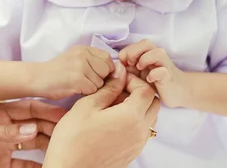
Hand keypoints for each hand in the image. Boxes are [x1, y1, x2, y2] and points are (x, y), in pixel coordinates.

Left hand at [0, 100, 65, 167]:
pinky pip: (24, 166)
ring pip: (32, 146)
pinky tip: (50, 166)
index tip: (67, 115)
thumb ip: (4, 132)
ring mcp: (2, 148)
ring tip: (65, 149)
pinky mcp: (0, 166)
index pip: (28, 108)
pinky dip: (37, 167)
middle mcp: (3, 128)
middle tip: (72, 133)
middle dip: (53, 129)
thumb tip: (34, 128)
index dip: (48, 111)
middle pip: (34, 127)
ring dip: (48, 148)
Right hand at [34, 46, 115, 99]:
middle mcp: (84, 55)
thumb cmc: (57, 72)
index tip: (97, 76)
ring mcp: (81, 66)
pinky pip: (93, 90)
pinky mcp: (78, 80)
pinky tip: (76, 90)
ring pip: (101, 82)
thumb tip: (115, 71)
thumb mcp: (75, 58)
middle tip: (87, 82)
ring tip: (79, 86)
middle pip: (107, 70)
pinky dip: (86, 93)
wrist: (37, 78)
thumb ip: (92, 61)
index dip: (106, 69)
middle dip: (101, 79)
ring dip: (93, 88)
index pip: (108, 58)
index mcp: (84, 49)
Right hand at [43, 63, 159, 167]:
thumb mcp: (87, 105)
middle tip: (118, 89)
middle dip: (139, 91)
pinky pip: (142, 132)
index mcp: (132, 117)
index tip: (118, 78)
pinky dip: (135, 121)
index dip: (133, 79)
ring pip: (150, 118)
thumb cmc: (73, 139)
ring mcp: (137, 145)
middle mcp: (140, 132)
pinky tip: (113, 120)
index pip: (147, 89)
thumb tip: (121, 72)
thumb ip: (108, 87)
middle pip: (153, 103)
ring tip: (114, 104)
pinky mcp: (131, 154)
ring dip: (138, 106)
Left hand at [119, 40, 186, 107]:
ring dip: (144, 59)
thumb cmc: (155, 82)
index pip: (135, 44)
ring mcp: (164, 65)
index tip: (122, 65)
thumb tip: (116, 65)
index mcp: (148, 53)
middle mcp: (157, 56)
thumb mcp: (139, 73)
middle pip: (145, 43)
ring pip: (157, 52)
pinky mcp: (169, 76)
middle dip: (133, 52)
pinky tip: (149, 80)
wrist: (177, 91)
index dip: (126, 52)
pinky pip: (162, 71)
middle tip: (129, 65)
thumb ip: (129, 67)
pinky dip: (154, 74)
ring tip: (139, 69)